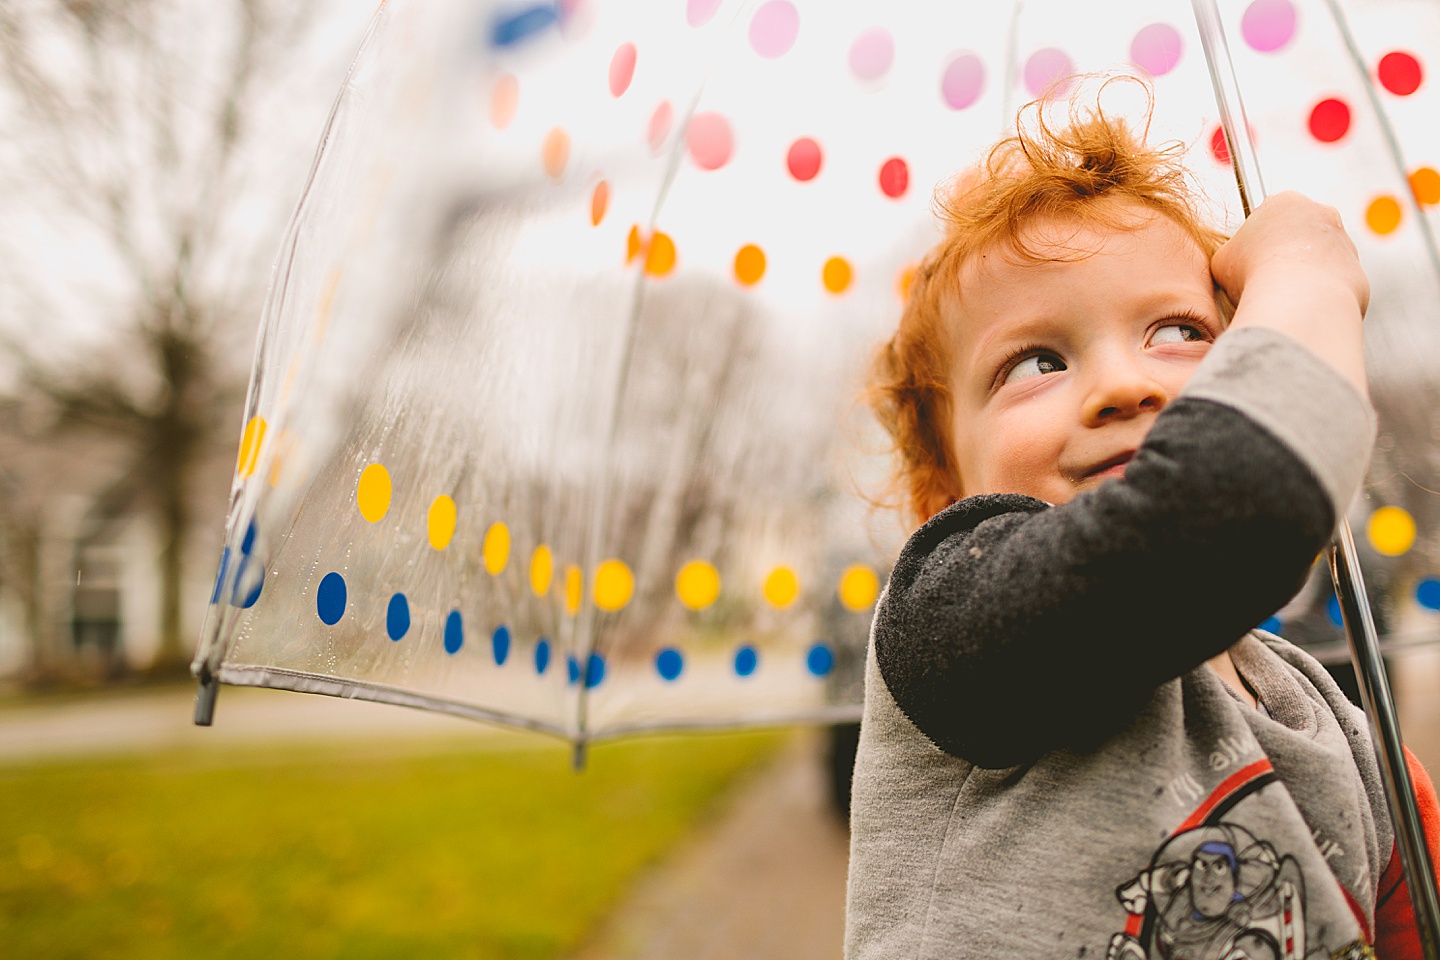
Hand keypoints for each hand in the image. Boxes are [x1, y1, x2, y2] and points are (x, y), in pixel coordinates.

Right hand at [1209, 191, 1368, 393]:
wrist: (1299, 300)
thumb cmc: (1255, 276)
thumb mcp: (1222, 260)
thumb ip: (1232, 254)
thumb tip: (1235, 264)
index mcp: (1284, 201)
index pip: (1267, 217)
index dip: (1254, 242)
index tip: (1247, 261)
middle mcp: (1320, 213)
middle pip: (1297, 233)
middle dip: (1283, 254)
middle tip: (1264, 278)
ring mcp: (1343, 240)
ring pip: (1317, 258)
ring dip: (1302, 274)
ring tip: (1282, 297)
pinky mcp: (1356, 268)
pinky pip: (1332, 282)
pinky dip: (1318, 293)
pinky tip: (1302, 306)